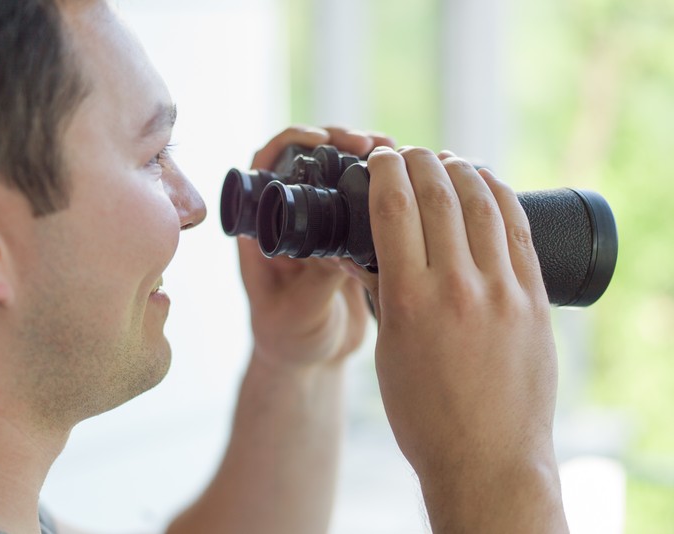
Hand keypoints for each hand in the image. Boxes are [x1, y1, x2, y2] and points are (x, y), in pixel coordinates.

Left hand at [237, 126, 394, 368]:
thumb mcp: (298, 312)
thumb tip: (343, 247)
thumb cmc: (290, 340)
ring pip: (343, 175)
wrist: (315, 361)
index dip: (289, 143)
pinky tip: (415, 183)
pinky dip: (391, 187)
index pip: (266, 167)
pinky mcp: (354, 238)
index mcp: (264, 231)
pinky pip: (370, 202)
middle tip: (372, 144)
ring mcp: (325, 227)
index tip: (321, 140)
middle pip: (310, 160)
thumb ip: (317, 281)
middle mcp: (292, 221)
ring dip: (371, 160)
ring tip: (402, 154)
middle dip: (340, 141)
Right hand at [345, 147, 563, 528]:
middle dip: (420, 161)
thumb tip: (374, 255)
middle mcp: (457, 287)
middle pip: (440, 196)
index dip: (386, 171)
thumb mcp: (388, 353)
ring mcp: (502, 291)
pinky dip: (501, 198)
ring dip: (462, 170)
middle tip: (409, 152)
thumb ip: (385, 297)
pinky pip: (519, 232)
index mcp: (410, 301)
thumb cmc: (426, 416)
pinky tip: (488, 185)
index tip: (381, 157)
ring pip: (483, 205)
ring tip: (447, 160)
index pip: (395, 209)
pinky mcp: (534, 301)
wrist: (488, 460)